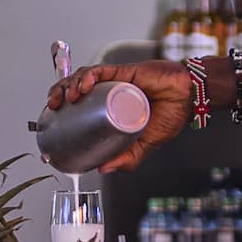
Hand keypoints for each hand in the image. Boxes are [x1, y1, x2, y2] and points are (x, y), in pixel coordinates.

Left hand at [46, 60, 191, 172]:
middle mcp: (108, 93)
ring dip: (69, 85)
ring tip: (66, 98)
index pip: (80, 104)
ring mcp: (113, 82)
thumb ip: (128, 158)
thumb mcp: (145, 145)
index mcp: (109, 108)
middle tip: (54, 107)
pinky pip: (100, 71)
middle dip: (59, 94)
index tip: (53, 119)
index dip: (63, 108)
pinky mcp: (122, 72)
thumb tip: (103, 169)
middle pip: (75, 89)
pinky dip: (87, 77)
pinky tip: (83, 86)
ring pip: (83, 78)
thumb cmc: (171, 116)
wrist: (188, 98)